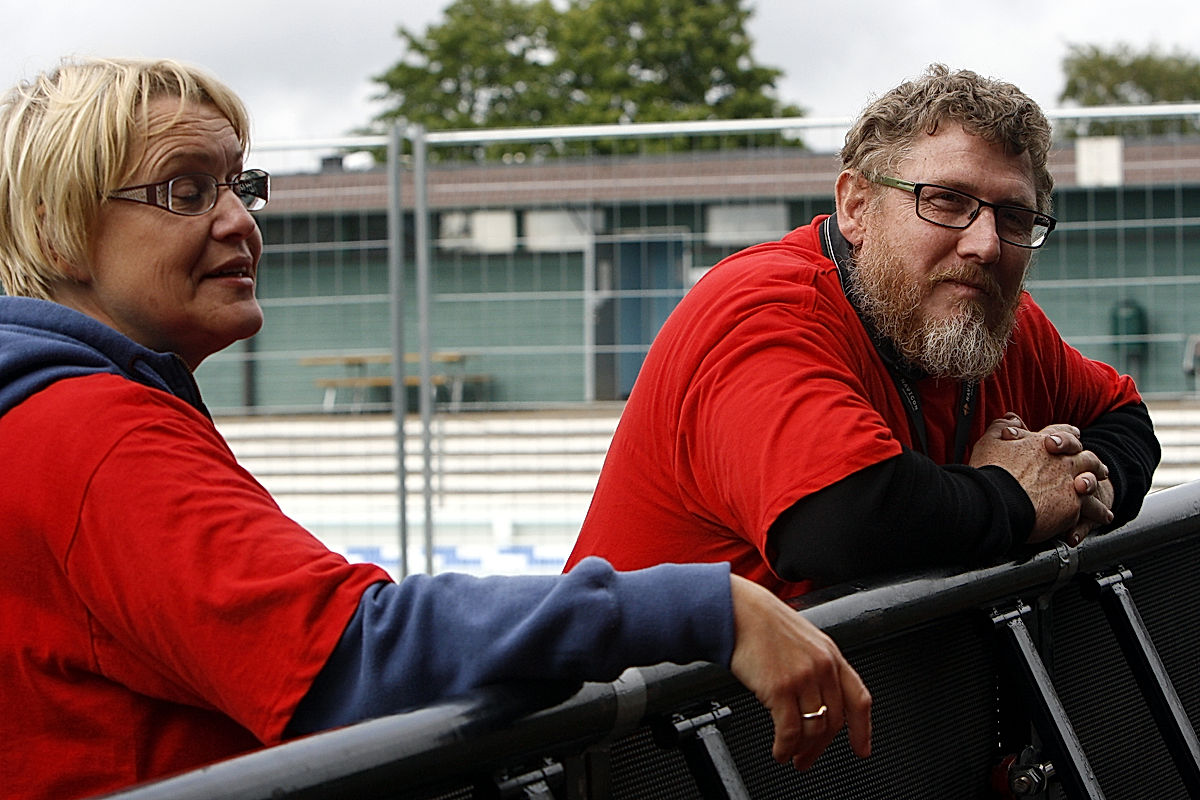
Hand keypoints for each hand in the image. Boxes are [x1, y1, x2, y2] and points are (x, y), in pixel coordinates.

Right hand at [728, 575, 871, 769]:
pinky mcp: (780, 688)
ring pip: (813, 730)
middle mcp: (822, 667)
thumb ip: (815, 667)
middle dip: (820, 747)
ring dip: (801, 750)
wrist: (737, 612)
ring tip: (789, 755)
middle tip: (807, 759)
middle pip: (834, 721)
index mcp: (830, 655)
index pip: (858, 699)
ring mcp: (803, 678)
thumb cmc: (762, 624)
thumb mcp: (802, 640)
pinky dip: (785, 748)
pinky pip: (790, 731)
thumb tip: (816, 702)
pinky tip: (779, 750)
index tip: (860, 748)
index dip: (863, 729)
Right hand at [973, 413, 1113, 543]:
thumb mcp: (990, 442)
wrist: (998, 501)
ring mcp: (1069, 484)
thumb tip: (1011, 418)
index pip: (1063, 433)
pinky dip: (1094, 514)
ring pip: (1092, 484)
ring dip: (1097, 487)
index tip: (1076, 436)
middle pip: (1086, 458)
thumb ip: (1001, 427)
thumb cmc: (991, 472)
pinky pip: (1088, 511)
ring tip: (1099, 490)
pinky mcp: (1072, 508)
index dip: (1069, 435)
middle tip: (1100, 469)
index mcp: (1043, 444)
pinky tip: (1100, 518)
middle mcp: (1062, 462)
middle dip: (1093, 463)